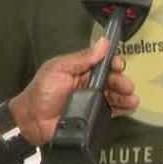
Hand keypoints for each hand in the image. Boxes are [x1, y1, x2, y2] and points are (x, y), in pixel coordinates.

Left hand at [8, 38, 138, 145]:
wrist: (31, 120)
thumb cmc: (41, 91)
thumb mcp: (58, 68)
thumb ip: (81, 58)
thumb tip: (102, 43)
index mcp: (81, 69)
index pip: (103, 63)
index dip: (113, 63)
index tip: (119, 65)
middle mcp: (89, 84)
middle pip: (112, 80)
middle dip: (122, 81)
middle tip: (126, 86)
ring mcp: (92, 101)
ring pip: (114, 96)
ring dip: (125, 96)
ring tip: (131, 99)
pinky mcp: (93, 117)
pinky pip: (111, 112)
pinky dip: (121, 110)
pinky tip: (128, 108)